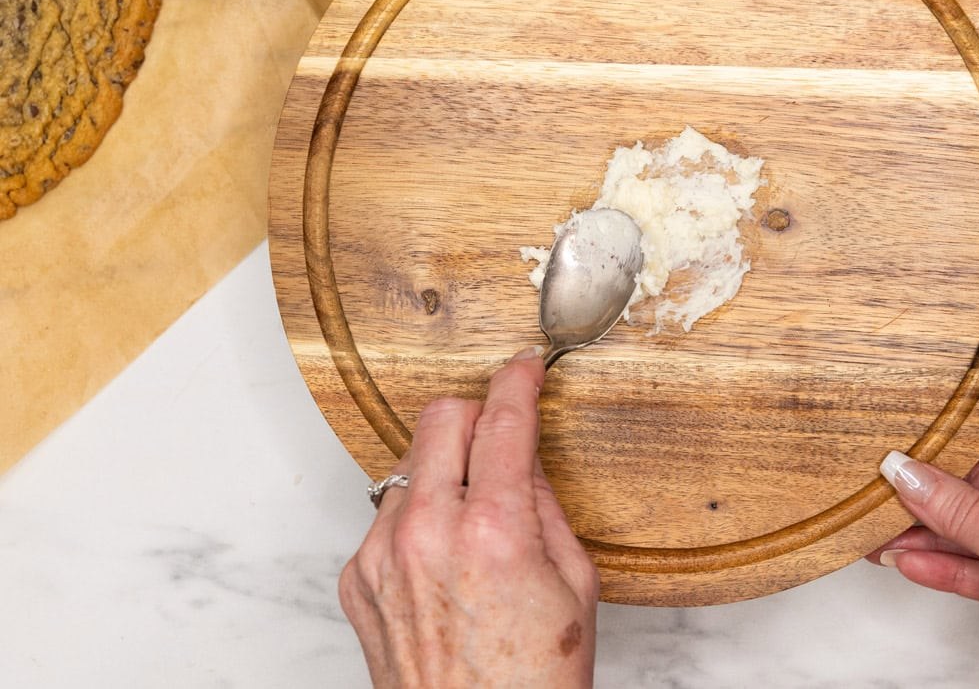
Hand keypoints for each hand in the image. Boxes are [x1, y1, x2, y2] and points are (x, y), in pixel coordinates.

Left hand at [339, 347, 598, 687]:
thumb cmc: (533, 679)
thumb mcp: (575, 584)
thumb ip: (546, 506)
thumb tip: (523, 459)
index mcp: (492, 531)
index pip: (502, 421)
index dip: (517, 382)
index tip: (524, 368)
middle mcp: (426, 534)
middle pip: (439, 419)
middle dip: (475, 414)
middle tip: (500, 436)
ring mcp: (381, 556)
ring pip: (409, 465)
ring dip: (444, 469)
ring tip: (475, 519)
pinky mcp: (356, 579)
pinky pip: (387, 516)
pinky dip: (418, 518)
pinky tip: (445, 559)